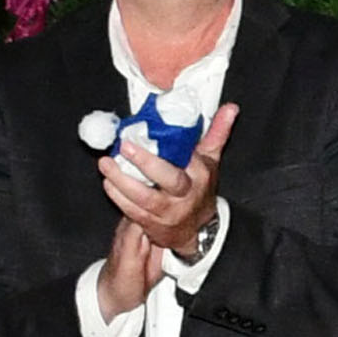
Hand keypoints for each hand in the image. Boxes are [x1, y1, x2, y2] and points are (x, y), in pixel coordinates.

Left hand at [91, 102, 241, 319]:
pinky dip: (118, 197)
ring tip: (106, 163)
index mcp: (200, 175)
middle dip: (146, 163)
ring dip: (122, 181)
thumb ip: (217, 132)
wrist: (194, 228)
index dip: (174, 147)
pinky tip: (108, 182)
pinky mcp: (151, 223)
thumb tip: (231, 108)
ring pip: (144, 198)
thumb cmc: (199, 187)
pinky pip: (132, 211)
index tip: (152, 131)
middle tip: (125, 146)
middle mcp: (186, 195)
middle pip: (169, 179)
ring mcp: (168, 212)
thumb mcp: (210, 160)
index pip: (190, 159)